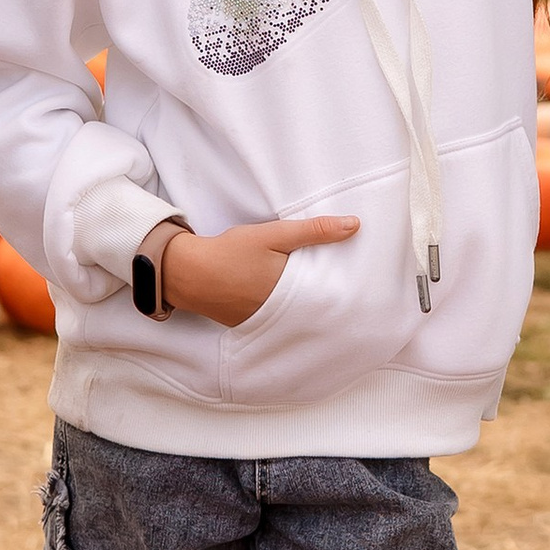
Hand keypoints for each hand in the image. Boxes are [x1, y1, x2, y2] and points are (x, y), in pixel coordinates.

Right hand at [158, 213, 359, 326]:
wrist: (188, 273)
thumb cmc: (232, 252)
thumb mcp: (274, 235)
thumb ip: (314, 231)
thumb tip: (355, 225)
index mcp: (293, 293)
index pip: (329, 293)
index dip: (345, 288)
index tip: (361, 281)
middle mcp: (283, 314)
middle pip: (315, 307)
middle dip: (329, 298)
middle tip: (349, 290)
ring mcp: (265, 322)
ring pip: (297, 314)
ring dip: (307, 305)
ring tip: (325, 295)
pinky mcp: (250, 324)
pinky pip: (277, 319)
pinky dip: (285, 310)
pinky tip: (290, 300)